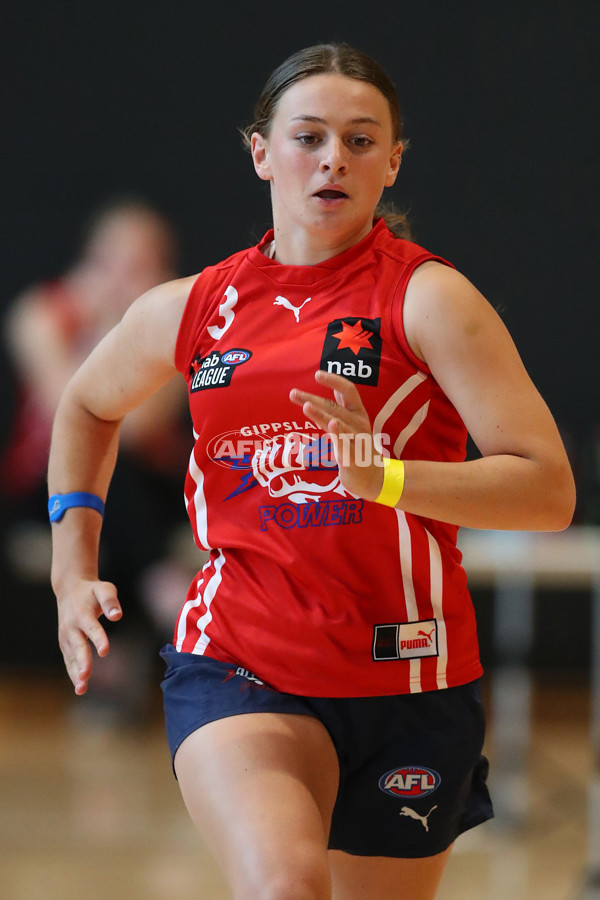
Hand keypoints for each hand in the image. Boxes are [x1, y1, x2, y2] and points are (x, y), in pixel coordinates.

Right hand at [56, 579, 121, 694]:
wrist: (69, 589)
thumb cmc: (91, 590)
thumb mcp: (103, 588)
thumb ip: (110, 601)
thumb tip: (117, 616)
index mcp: (82, 614)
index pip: (92, 628)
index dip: (99, 639)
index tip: (105, 651)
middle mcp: (72, 627)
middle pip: (78, 647)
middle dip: (82, 662)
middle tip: (85, 676)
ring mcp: (66, 637)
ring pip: (71, 657)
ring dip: (75, 673)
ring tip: (81, 689)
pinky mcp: (65, 643)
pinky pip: (69, 660)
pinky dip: (72, 673)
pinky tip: (80, 687)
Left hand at [289, 370, 384, 500]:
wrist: (373, 477)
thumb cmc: (357, 448)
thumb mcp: (349, 424)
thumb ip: (338, 408)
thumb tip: (324, 391)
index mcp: (358, 413)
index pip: (348, 391)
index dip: (334, 381)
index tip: (317, 374)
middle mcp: (358, 423)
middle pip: (334, 408)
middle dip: (313, 400)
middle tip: (293, 393)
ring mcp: (356, 440)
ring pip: (337, 424)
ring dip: (321, 414)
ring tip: (306, 406)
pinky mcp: (352, 457)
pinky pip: (344, 444)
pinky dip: (338, 434)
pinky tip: (332, 425)